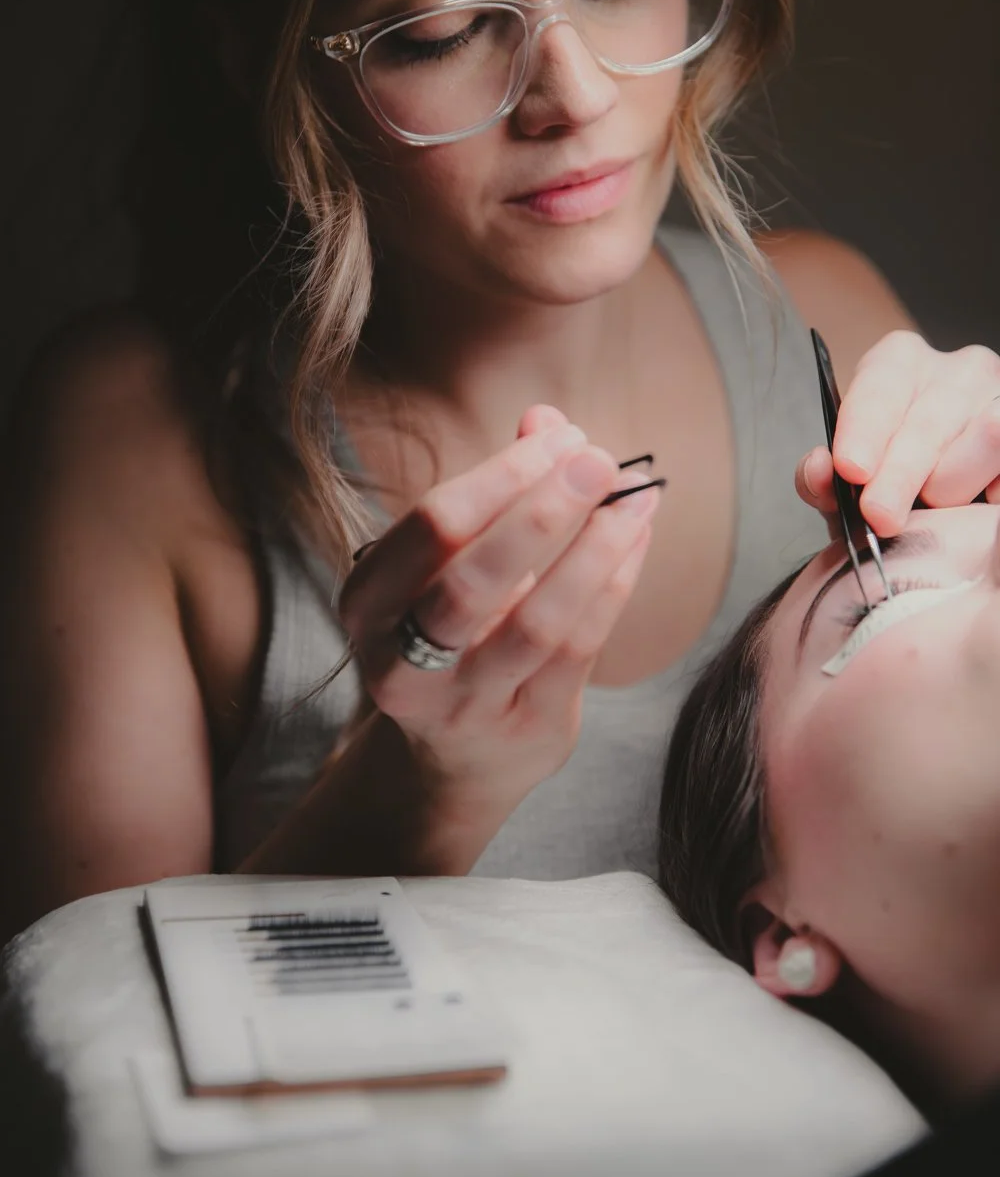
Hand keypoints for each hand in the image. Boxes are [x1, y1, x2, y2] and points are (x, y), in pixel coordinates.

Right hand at [338, 405, 660, 809]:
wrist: (458, 756)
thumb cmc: (454, 632)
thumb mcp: (450, 564)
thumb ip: (496, 493)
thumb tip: (548, 420)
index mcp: (368, 604)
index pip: (432, 528)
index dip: (501, 475)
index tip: (559, 436)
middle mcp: (402, 663)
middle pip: (473, 580)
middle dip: (544, 512)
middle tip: (600, 461)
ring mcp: (466, 706)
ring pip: (537, 622)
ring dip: (595, 548)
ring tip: (636, 496)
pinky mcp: (527, 729)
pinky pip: (578, 651)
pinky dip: (613, 585)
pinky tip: (636, 539)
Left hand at [796, 330, 999, 535]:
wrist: (937, 481)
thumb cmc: (885, 475)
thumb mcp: (848, 476)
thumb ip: (821, 479)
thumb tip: (819, 471)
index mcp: (899, 362)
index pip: (880, 389)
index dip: (864, 430)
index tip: (851, 469)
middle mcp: (958, 368)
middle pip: (928, 423)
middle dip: (899, 475)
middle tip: (879, 516)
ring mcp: (998, 393)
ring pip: (982, 440)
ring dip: (950, 487)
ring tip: (931, 504)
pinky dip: (987, 493)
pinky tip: (971, 502)